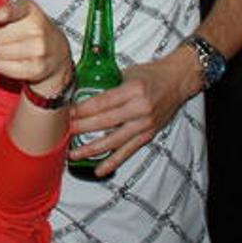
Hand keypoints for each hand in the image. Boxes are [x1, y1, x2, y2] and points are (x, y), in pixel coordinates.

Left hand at [0, 0, 72, 95]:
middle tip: (4, 38)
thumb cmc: (26, 30)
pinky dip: (3, 66)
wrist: (56, 52)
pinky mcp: (37, 68)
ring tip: (11, 49)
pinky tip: (16, 61)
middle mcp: (37, 27)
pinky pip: (2, 67)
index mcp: (29, 9)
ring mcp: (39, 49)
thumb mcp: (10, 15)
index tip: (1, 17)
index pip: (14, 10)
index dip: (5, 14)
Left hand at [68, 47, 199, 175]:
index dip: (82, 110)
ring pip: (114, 140)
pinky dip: (113, 162)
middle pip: (105, 122)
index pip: (102, 102)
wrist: (177, 80)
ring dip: (92, 148)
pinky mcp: (149, 135)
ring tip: (74, 153)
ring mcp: (145, 124)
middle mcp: (140, 109)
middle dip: (81, 128)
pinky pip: (128, 151)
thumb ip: (106, 84)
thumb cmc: (151, 74)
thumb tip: (79, 91)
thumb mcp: (126, 73)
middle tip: (63, 132)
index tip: (67, 113)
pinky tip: (100, 169)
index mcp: (133, 90)